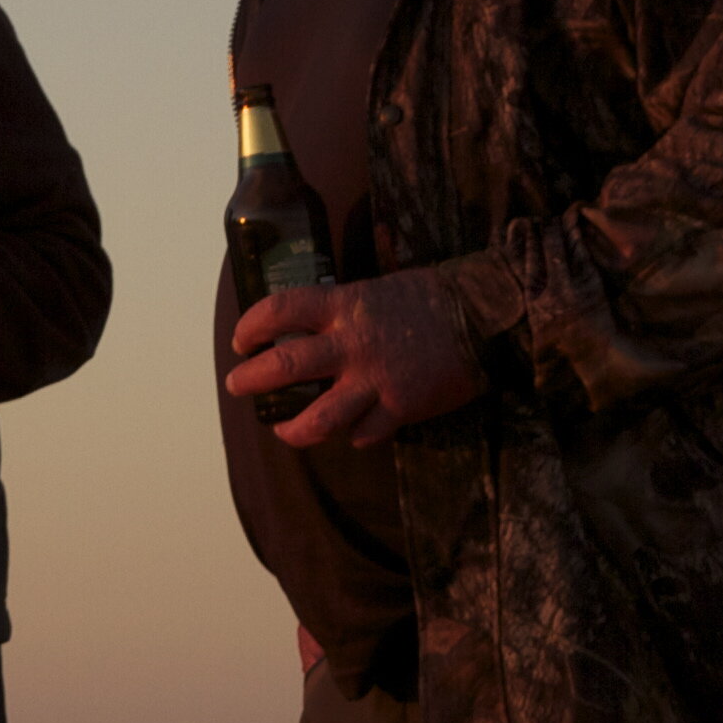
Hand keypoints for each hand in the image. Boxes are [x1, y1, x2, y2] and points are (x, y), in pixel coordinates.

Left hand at [228, 269, 482, 446]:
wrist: (485, 315)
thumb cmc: (429, 297)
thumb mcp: (376, 287)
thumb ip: (340, 308)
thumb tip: (306, 321)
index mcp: (342, 306)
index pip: (279, 310)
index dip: (251, 326)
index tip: (242, 341)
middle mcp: (352, 344)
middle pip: (283, 367)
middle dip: (251, 379)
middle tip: (237, 385)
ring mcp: (376, 380)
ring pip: (318, 417)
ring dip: (292, 428)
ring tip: (280, 428)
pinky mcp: (402, 407)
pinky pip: (364, 433)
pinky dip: (353, 436)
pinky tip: (350, 432)